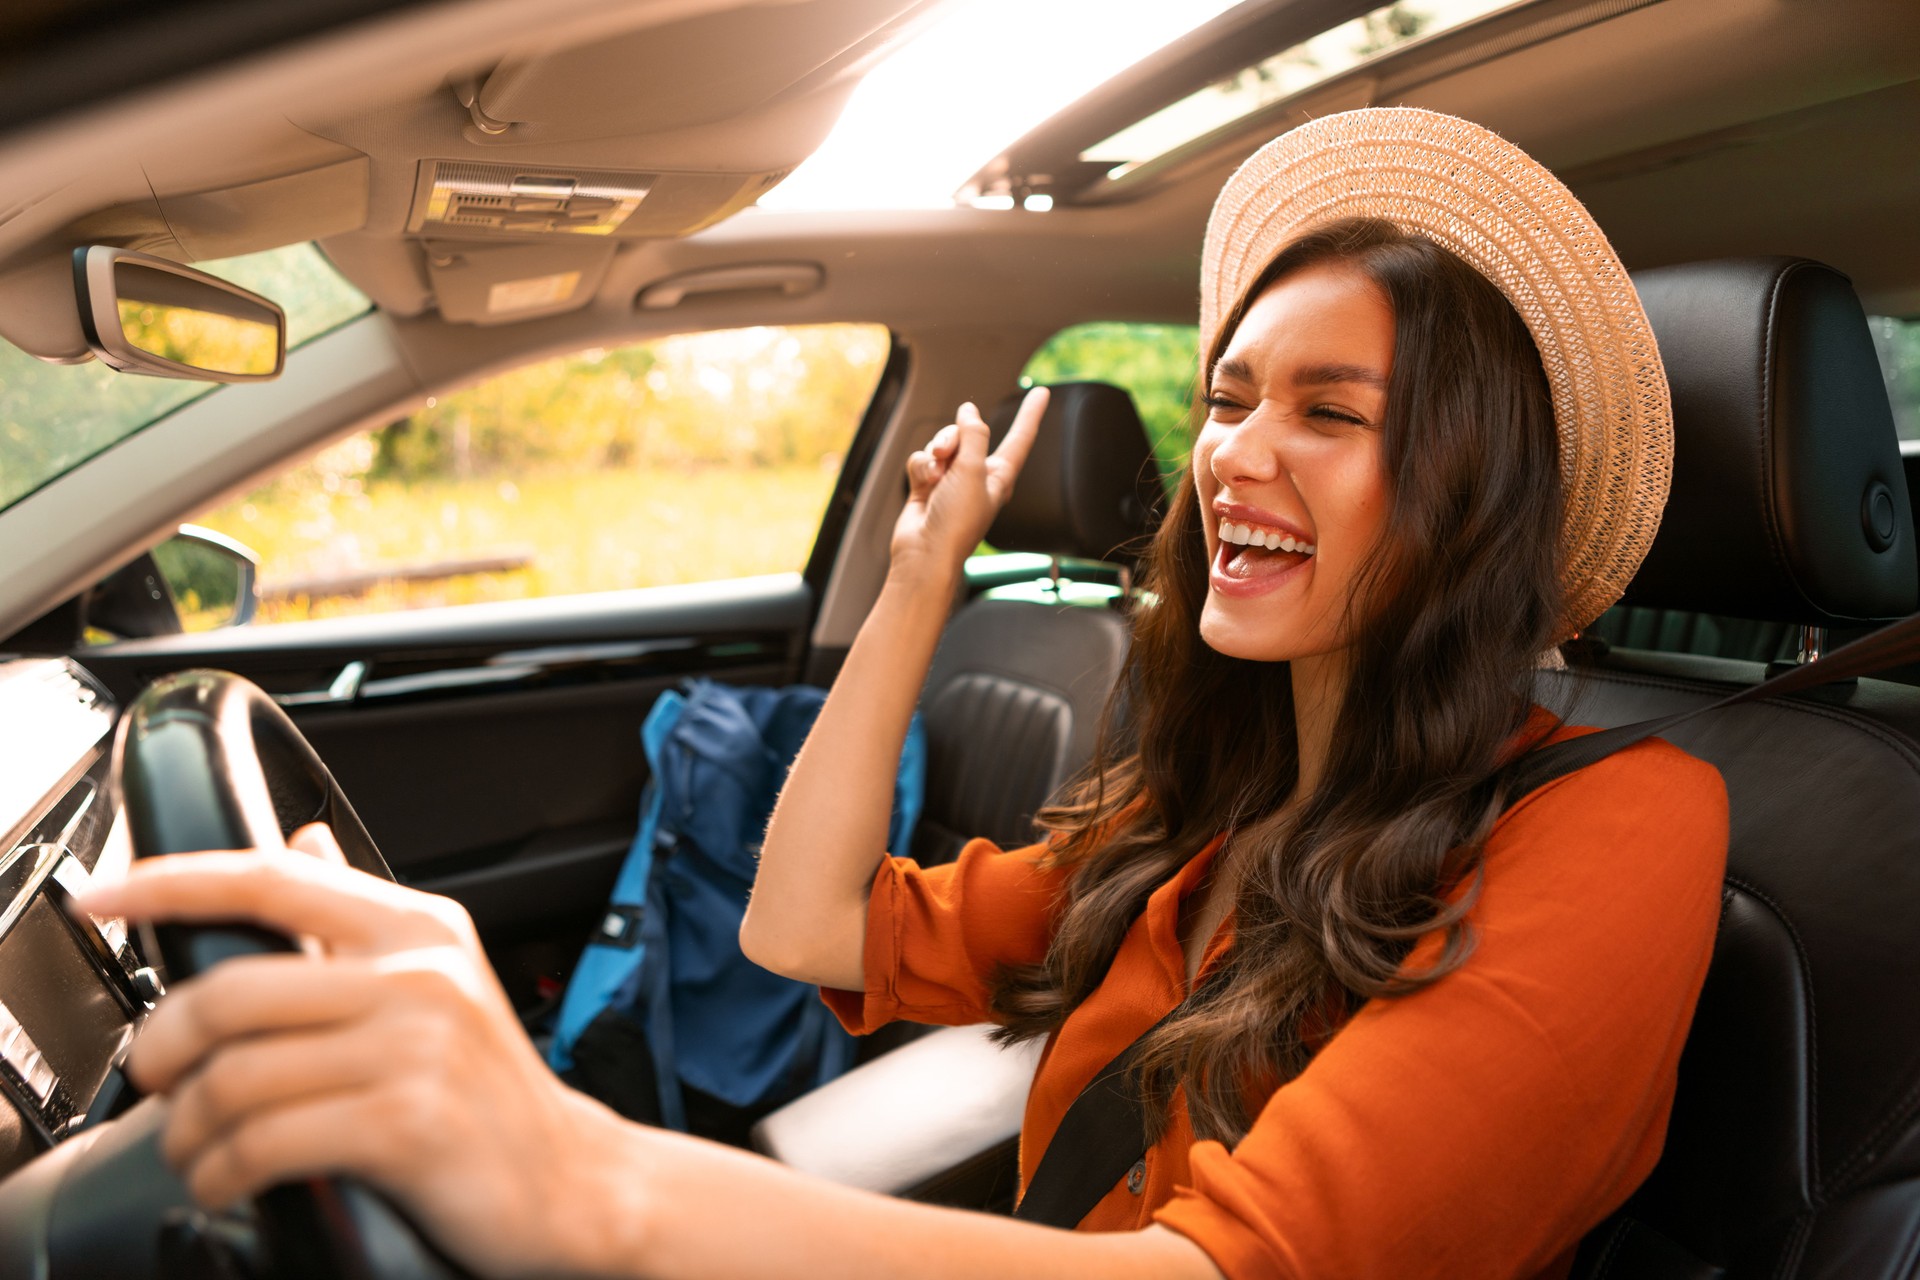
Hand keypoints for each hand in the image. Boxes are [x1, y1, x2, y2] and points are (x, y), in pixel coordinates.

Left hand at [79, 824, 633, 1279]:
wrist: (571, 1178)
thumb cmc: (491, 1089)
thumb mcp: (437, 980)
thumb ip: (358, 918)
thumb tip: (303, 839)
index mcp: (417, 928)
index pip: (274, 878)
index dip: (173, 881)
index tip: (104, 896)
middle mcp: (419, 976)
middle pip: (230, 991)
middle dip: (164, 1048)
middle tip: (158, 1079)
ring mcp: (416, 1050)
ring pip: (236, 1078)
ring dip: (186, 1129)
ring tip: (193, 1145)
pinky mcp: (407, 1125)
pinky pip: (264, 1144)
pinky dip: (220, 1171)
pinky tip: (227, 1177)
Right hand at [889, 386, 1047, 584]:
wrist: (924, 552)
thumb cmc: (957, 521)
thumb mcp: (972, 470)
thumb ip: (973, 434)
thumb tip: (969, 411)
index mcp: (1000, 476)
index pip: (1020, 438)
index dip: (1031, 414)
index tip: (1042, 391)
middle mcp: (977, 475)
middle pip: (969, 434)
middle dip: (954, 436)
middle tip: (947, 452)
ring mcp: (952, 480)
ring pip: (942, 443)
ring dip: (935, 453)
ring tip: (935, 474)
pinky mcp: (928, 484)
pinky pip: (923, 459)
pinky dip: (921, 467)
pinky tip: (923, 482)